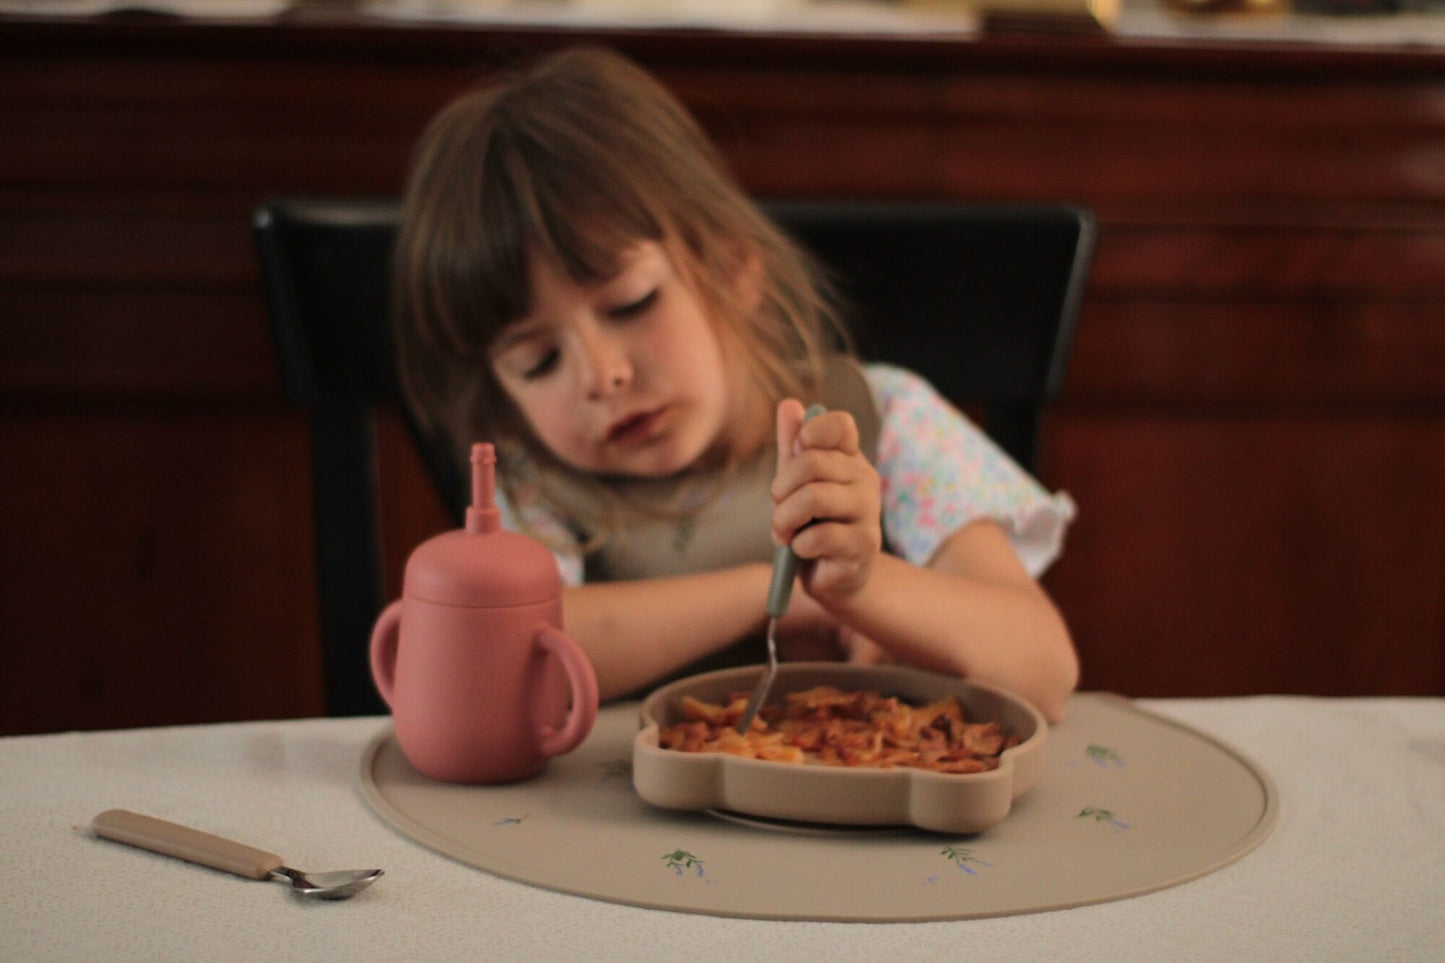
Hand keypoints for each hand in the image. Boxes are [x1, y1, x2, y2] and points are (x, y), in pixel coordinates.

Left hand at [771, 399, 882, 602]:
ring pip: (814, 498)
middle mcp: (865, 480)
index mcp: (849, 459)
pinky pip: (819, 536)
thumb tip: (789, 405)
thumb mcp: (795, 483)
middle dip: (781, 487)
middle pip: (813, 462)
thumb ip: (792, 447)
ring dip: (784, 518)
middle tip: (777, 506)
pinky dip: (798, 544)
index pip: (840, 425)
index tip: (797, 451)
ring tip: (782, 532)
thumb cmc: (812, 525)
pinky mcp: (864, 545)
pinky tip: (801, 550)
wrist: (830, 576)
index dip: (811, 432)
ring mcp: (869, 512)